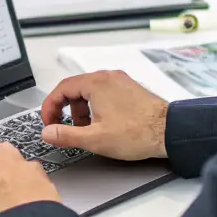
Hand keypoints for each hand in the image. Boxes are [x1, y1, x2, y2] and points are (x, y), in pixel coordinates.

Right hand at [39, 71, 168, 159]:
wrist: (169, 131)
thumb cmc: (137, 133)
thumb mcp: (95, 139)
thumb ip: (66, 135)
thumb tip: (47, 133)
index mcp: (96, 83)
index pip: (61, 89)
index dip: (50, 107)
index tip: (49, 122)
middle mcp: (108, 77)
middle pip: (75, 88)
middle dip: (66, 110)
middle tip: (64, 127)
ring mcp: (120, 81)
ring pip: (90, 91)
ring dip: (81, 109)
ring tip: (86, 130)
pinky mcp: (130, 89)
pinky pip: (104, 92)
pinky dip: (96, 106)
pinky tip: (102, 124)